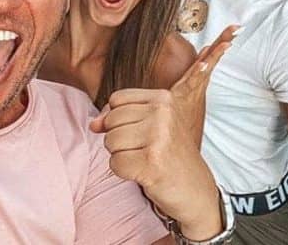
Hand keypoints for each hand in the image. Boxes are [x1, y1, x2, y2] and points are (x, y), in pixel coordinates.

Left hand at [90, 25, 239, 239]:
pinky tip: (147, 175)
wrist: (195, 189)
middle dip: (120, 142)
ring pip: (109, 144)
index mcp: (165, 98)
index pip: (116, 101)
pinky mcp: (152, 162)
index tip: (144, 132)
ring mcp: (159, 137)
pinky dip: (125, 175)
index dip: (119, 120)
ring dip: (123, 158)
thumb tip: (92, 121)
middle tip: (147, 151)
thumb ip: (123, 115)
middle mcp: (164, 112)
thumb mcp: (156, 124)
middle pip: (110, 123)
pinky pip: (115, 165)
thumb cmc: (172, 154)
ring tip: (148, 161)